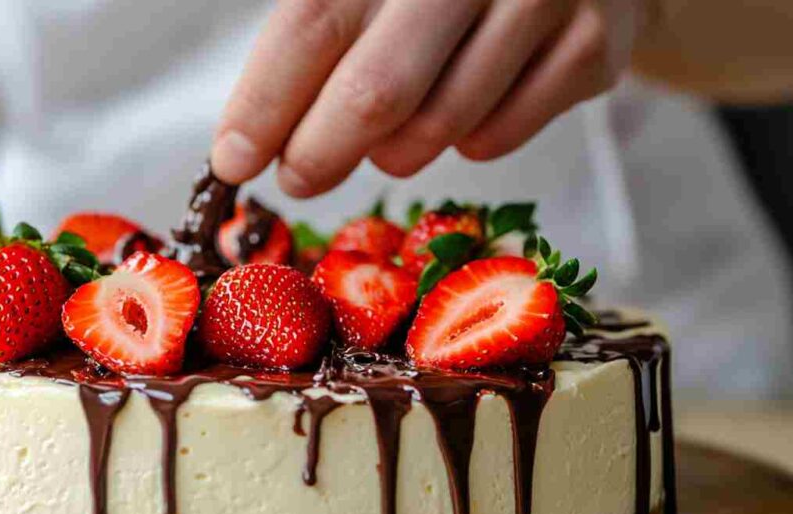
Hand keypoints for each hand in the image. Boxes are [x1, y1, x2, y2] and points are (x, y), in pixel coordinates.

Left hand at [211, 0, 647, 196]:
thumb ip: (320, 31)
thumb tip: (249, 139)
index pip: (311, 25)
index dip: (264, 105)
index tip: (233, 161)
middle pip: (375, 93)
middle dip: (319, 154)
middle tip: (298, 177)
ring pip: (437, 129)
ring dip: (394, 151)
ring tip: (390, 128)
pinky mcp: (592, 46)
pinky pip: (496, 138)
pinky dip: (464, 141)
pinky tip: (465, 104)